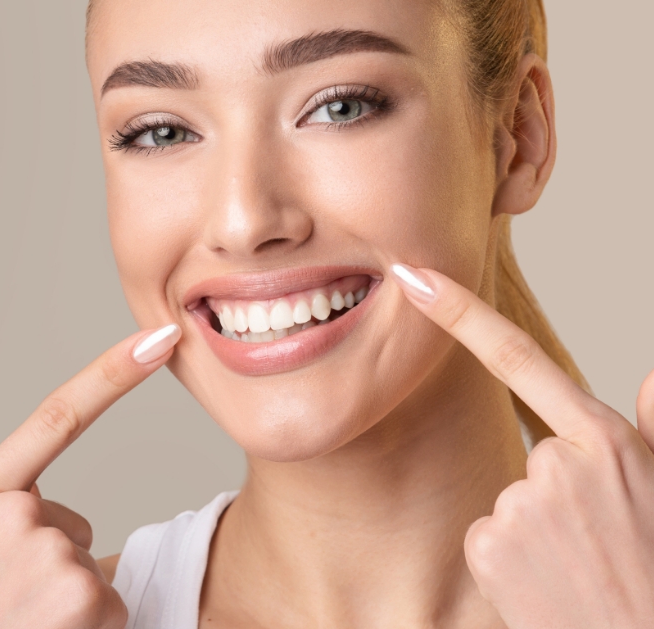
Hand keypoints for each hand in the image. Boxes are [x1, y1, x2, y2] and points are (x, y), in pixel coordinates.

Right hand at [0, 324, 180, 628]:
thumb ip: (6, 520)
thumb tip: (65, 527)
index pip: (58, 416)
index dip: (113, 373)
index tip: (159, 338)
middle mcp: (11, 515)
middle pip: (70, 524)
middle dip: (48, 565)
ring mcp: (48, 553)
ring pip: (84, 565)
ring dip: (61, 602)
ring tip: (11, 626)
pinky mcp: (81, 597)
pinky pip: (107, 604)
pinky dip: (85, 628)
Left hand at [391, 264, 653, 627]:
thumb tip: (650, 378)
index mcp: (605, 440)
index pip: (518, 357)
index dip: (460, 312)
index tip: (415, 277)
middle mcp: (559, 463)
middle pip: (529, 454)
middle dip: (553, 492)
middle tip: (595, 542)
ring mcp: (521, 503)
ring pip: (506, 497)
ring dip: (534, 529)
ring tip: (578, 567)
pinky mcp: (490, 545)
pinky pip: (486, 535)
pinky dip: (509, 558)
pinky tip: (547, 583)